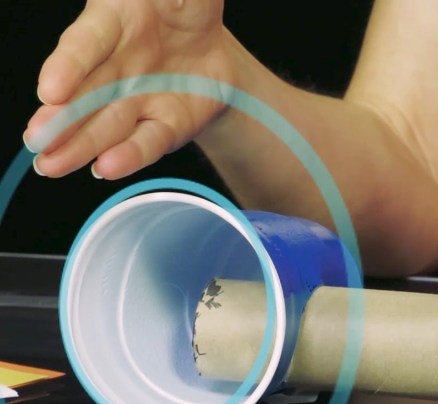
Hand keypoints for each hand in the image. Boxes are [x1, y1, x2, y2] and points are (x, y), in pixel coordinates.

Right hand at [25, 0, 233, 178]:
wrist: (214, 43)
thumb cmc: (185, 4)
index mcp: (113, 20)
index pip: (86, 43)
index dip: (68, 67)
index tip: (51, 90)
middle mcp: (118, 64)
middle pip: (85, 94)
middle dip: (61, 119)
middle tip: (38, 139)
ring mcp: (138, 98)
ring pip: (106, 125)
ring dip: (80, 146)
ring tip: (54, 165)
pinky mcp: (165, 124)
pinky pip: (147, 141)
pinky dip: (129, 156)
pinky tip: (107, 167)